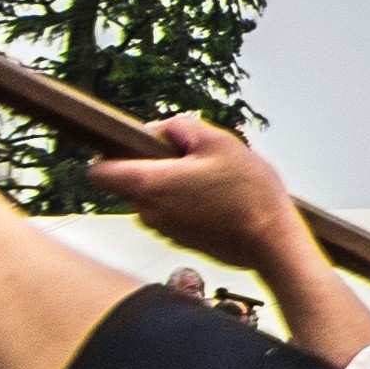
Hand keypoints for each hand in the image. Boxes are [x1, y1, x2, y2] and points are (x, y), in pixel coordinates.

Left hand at [89, 117, 298, 276]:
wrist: (272, 241)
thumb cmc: (248, 192)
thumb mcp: (219, 142)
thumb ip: (181, 127)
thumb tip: (158, 130)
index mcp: (149, 183)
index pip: (98, 171)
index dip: (109, 154)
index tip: (136, 146)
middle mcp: (146, 210)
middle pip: (128, 182)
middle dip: (152, 167)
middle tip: (192, 160)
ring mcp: (162, 229)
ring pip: (151, 198)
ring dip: (171, 186)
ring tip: (211, 180)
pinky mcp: (178, 240)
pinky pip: (169, 214)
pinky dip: (184, 204)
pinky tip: (217, 199)